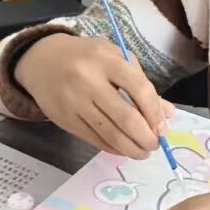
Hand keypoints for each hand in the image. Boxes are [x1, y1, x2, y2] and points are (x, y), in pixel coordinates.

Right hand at [14, 32, 174, 157]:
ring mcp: (74, 102)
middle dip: (146, 137)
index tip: (163, 127)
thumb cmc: (87, 57)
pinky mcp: (64, 119)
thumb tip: (168, 114)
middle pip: (125, 118)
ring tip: (142, 151)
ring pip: (110, 134)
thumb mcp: (115, 58)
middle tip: (155, 144)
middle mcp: (88, 80)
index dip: (154, 112)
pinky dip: (113, 148)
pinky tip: (123, 148)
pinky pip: (94, 139)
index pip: (139, 89)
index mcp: (106, 60)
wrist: (41, 60)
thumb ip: (141, 83)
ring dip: (131, 148)